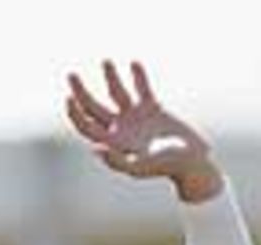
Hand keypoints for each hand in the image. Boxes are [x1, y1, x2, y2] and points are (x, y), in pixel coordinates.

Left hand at [65, 61, 221, 203]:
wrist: (191, 162)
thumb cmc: (165, 168)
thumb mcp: (140, 167)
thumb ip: (117, 160)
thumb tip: (95, 148)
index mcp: (113, 143)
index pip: (86, 127)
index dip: (74, 114)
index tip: (69, 97)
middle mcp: (121, 129)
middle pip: (93, 108)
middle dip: (80, 92)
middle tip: (70, 75)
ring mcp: (136, 118)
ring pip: (116, 93)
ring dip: (110, 77)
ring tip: (105, 62)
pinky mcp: (153, 109)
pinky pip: (142, 88)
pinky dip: (138, 76)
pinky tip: (133, 63)